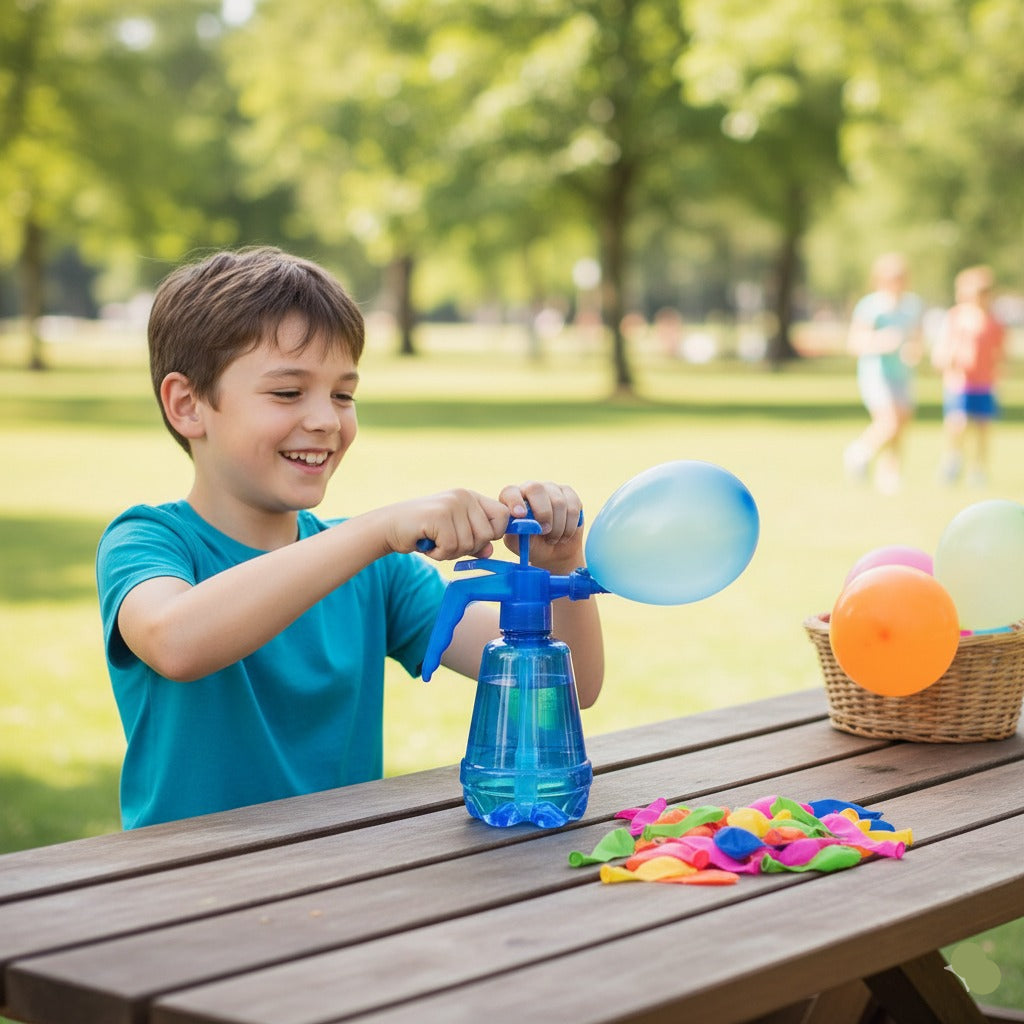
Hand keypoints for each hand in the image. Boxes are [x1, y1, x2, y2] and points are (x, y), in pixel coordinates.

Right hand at [384, 489, 509, 559]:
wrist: (389, 526)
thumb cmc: (423, 532)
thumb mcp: (454, 536)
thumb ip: (474, 542)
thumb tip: (490, 551)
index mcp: (471, 497)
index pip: (503, 515)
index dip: (494, 533)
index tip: (476, 540)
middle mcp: (464, 496)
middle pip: (487, 534)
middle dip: (469, 548)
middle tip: (447, 543)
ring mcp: (452, 504)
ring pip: (469, 543)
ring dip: (451, 552)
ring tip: (435, 542)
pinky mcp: (439, 515)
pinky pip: (451, 546)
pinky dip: (439, 553)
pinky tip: (427, 544)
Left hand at [498, 481, 584, 570]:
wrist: (554, 552)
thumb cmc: (532, 546)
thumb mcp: (519, 544)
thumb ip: (514, 534)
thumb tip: (518, 524)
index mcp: (512, 499)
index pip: (510, 492)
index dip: (514, 501)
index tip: (520, 515)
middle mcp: (530, 489)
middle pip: (536, 488)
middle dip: (543, 513)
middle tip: (544, 531)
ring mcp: (551, 489)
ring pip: (558, 502)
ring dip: (558, 527)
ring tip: (553, 538)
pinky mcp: (569, 494)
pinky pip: (573, 506)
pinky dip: (570, 526)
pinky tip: (565, 533)